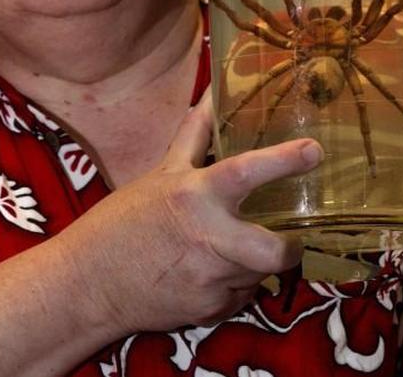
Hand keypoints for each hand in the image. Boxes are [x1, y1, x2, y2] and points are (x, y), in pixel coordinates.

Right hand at [66, 93, 321, 332]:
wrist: (88, 283)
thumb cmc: (123, 221)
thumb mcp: (161, 173)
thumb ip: (194, 134)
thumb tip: (213, 91)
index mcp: (194, 195)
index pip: (247, 171)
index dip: (285, 160)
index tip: (314, 151)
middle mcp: (207, 238)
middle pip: (275, 252)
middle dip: (291, 249)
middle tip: (290, 240)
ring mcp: (209, 280)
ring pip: (258, 274)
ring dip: (250, 265)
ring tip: (222, 253)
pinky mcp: (207, 311)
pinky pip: (238, 298)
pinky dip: (230, 287)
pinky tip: (202, 276)